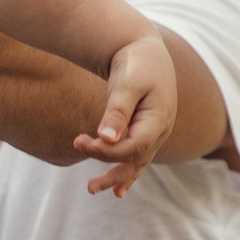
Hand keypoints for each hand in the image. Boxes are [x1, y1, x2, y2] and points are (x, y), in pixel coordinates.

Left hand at [76, 32, 177, 195]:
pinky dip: (128, 172)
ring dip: (117, 177)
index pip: (132, 147)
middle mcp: (160, 130)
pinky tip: (118, 190)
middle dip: (111, 173)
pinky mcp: (145, 131)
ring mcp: (155, 133)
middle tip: (89, 186)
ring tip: (94, 189)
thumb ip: (117, 111)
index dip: (106, 152)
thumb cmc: (135, 63)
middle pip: (136, 160)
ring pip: (137, 162)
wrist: (142, 49)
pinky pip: (138, 157)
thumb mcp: (127, 83)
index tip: (78, 141)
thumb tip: (106, 138)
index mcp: (158, 120)